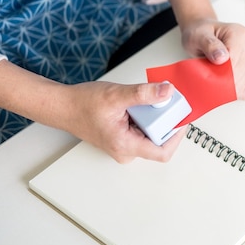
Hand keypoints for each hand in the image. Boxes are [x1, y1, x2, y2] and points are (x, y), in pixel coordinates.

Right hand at [62, 81, 185, 162]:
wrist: (63, 106)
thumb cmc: (82, 104)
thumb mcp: (116, 95)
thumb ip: (144, 94)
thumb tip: (167, 92)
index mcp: (126, 146)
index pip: (163, 152)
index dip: (177, 136)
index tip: (181, 118)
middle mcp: (126, 151)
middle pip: (159, 141)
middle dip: (165, 121)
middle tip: (163, 102)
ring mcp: (124, 146)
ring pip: (151, 134)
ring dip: (155, 118)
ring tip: (146, 102)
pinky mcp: (123, 138)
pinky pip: (143, 130)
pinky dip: (146, 117)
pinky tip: (139, 105)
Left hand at [163, 0, 244, 99]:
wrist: (201, 29)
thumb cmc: (198, 31)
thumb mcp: (197, 36)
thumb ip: (209, 46)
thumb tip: (223, 58)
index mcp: (240, 35)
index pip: (236, 64)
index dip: (222, 78)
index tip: (209, 83)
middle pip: (243, 75)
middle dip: (225, 84)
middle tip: (208, 85)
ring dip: (231, 89)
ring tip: (215, 86)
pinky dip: (236, 89)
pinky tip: (225, 88)